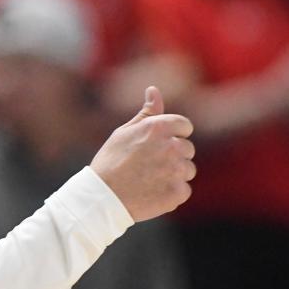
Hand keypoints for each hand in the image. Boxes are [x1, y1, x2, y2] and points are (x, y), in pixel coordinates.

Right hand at [90, 86, 195, 221]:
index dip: (172, 136)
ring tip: (149, 181)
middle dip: (173, 157)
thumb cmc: (110, 163)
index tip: (157, 148)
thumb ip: (146, 113)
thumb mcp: (124, 133)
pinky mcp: (177, 192)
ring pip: (188, 170)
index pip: (184, 126)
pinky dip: (171, 194)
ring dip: (174, 175)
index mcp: (159, 127)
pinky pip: (184, 190)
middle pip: (187, 149)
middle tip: (148, 167)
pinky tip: (152, 194)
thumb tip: (154, 90)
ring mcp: (176, 170)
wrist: (101, 199)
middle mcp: (172, 146)